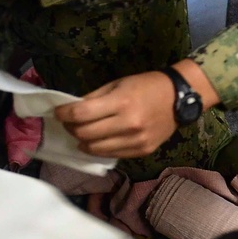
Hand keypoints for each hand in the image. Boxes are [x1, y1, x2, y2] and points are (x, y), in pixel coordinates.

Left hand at [55, 58, 219, 158]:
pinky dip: (99, 149)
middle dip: (71, 128)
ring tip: (81, 134)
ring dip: (82, 141)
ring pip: (95, 149)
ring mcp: (135, 141)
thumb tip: (72, 109)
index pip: (81, 114)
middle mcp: (128, 124)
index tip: (58, 112)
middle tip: (69, 122)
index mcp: (121, 103)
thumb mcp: (118, 84)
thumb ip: (94, 97)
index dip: (64, 114)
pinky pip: (111, 155)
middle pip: (85, 134)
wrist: (179, 99)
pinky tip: (97, 141)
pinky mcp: (141, 151)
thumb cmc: (146, 86)